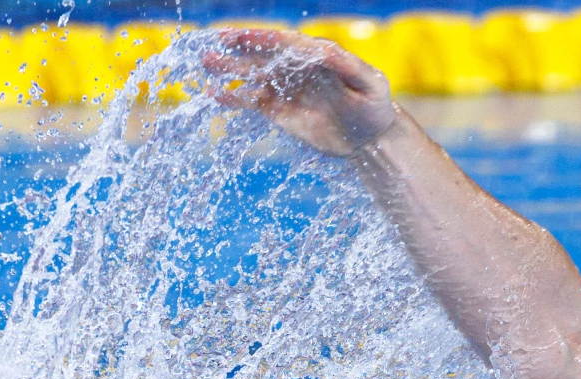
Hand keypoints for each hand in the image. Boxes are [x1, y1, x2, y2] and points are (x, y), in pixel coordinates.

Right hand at [203, 28, 396, 157]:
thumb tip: (324, 50)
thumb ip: (350, 67)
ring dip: (230, 70)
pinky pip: (253, 102)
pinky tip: (216, 95)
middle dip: (238, 48)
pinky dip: (235, 99)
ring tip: (206, 63)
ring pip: (253, 75)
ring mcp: (286, 89)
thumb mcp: (370, 85)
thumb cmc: (375, 107)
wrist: (371, 139)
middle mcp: (297, 69)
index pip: (286, 44)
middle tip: (213, 42)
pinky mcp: (280, 111)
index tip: (241, 37)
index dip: (263, 40)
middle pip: (263, 54)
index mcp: (317, 56)